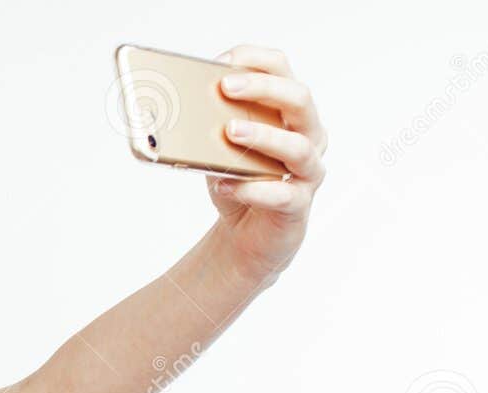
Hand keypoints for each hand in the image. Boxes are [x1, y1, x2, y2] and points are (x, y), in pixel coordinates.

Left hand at [205, 45, 327, 286]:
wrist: (247, 236)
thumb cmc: (238, 182)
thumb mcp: (219, 150)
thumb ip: (211, 129)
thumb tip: (179, 111)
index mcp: (289, 113)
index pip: (283, 70)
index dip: (255, 61)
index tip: (223, 61)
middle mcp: (308, 136)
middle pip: (299, 99)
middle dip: (262, 88)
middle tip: (225, 88)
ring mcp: (307, 171)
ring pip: (298, 147)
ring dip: (262, 136)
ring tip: (229, 131)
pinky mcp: (297, 206)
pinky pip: (282, 195)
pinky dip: (252, 190)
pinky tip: (226, 185)